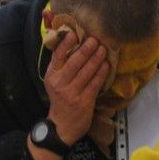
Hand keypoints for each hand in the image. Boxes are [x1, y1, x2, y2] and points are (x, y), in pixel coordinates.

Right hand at [43, 28, 110, 143]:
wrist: (62, 126)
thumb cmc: (60, 99)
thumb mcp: (55, 82)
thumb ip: (61, 65)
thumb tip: (71, 42)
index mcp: (51, 76)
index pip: (57, 56)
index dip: (65, 44)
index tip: (74, 33)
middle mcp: (60, 83)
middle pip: (74, 62)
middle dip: (86, 49)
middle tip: (95, 39)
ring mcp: (72, 93)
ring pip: (87, 72)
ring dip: (96, 59)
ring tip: (103, 49)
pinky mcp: (84, 101)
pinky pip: (95, 83)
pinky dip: (101, 73)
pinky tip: (106, 65)